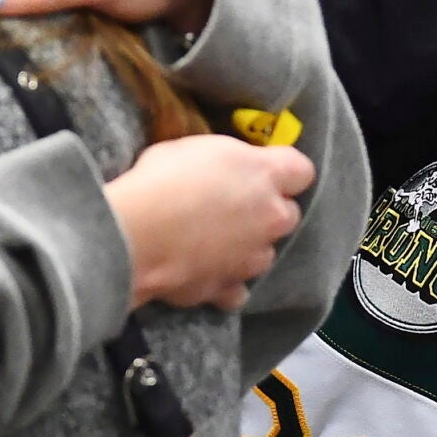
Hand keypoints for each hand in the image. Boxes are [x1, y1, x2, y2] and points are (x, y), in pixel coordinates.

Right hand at [103, 134, 315, 311]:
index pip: (302, 169)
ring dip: (248, 247)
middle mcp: (270, 217)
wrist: (135, 234)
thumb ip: (224, 161)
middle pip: (289, 214)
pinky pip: (237, 289)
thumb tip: (225, 170)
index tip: (263, 169)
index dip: (284, 170)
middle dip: (269, 211)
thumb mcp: (194, 148)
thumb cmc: (162, 178)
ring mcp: (252, 257)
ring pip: (265, 253)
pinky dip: (225, 282)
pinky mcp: (228, 288)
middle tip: (235, 206)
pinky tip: (205, 272)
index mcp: (265, 174)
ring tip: (215, 242)